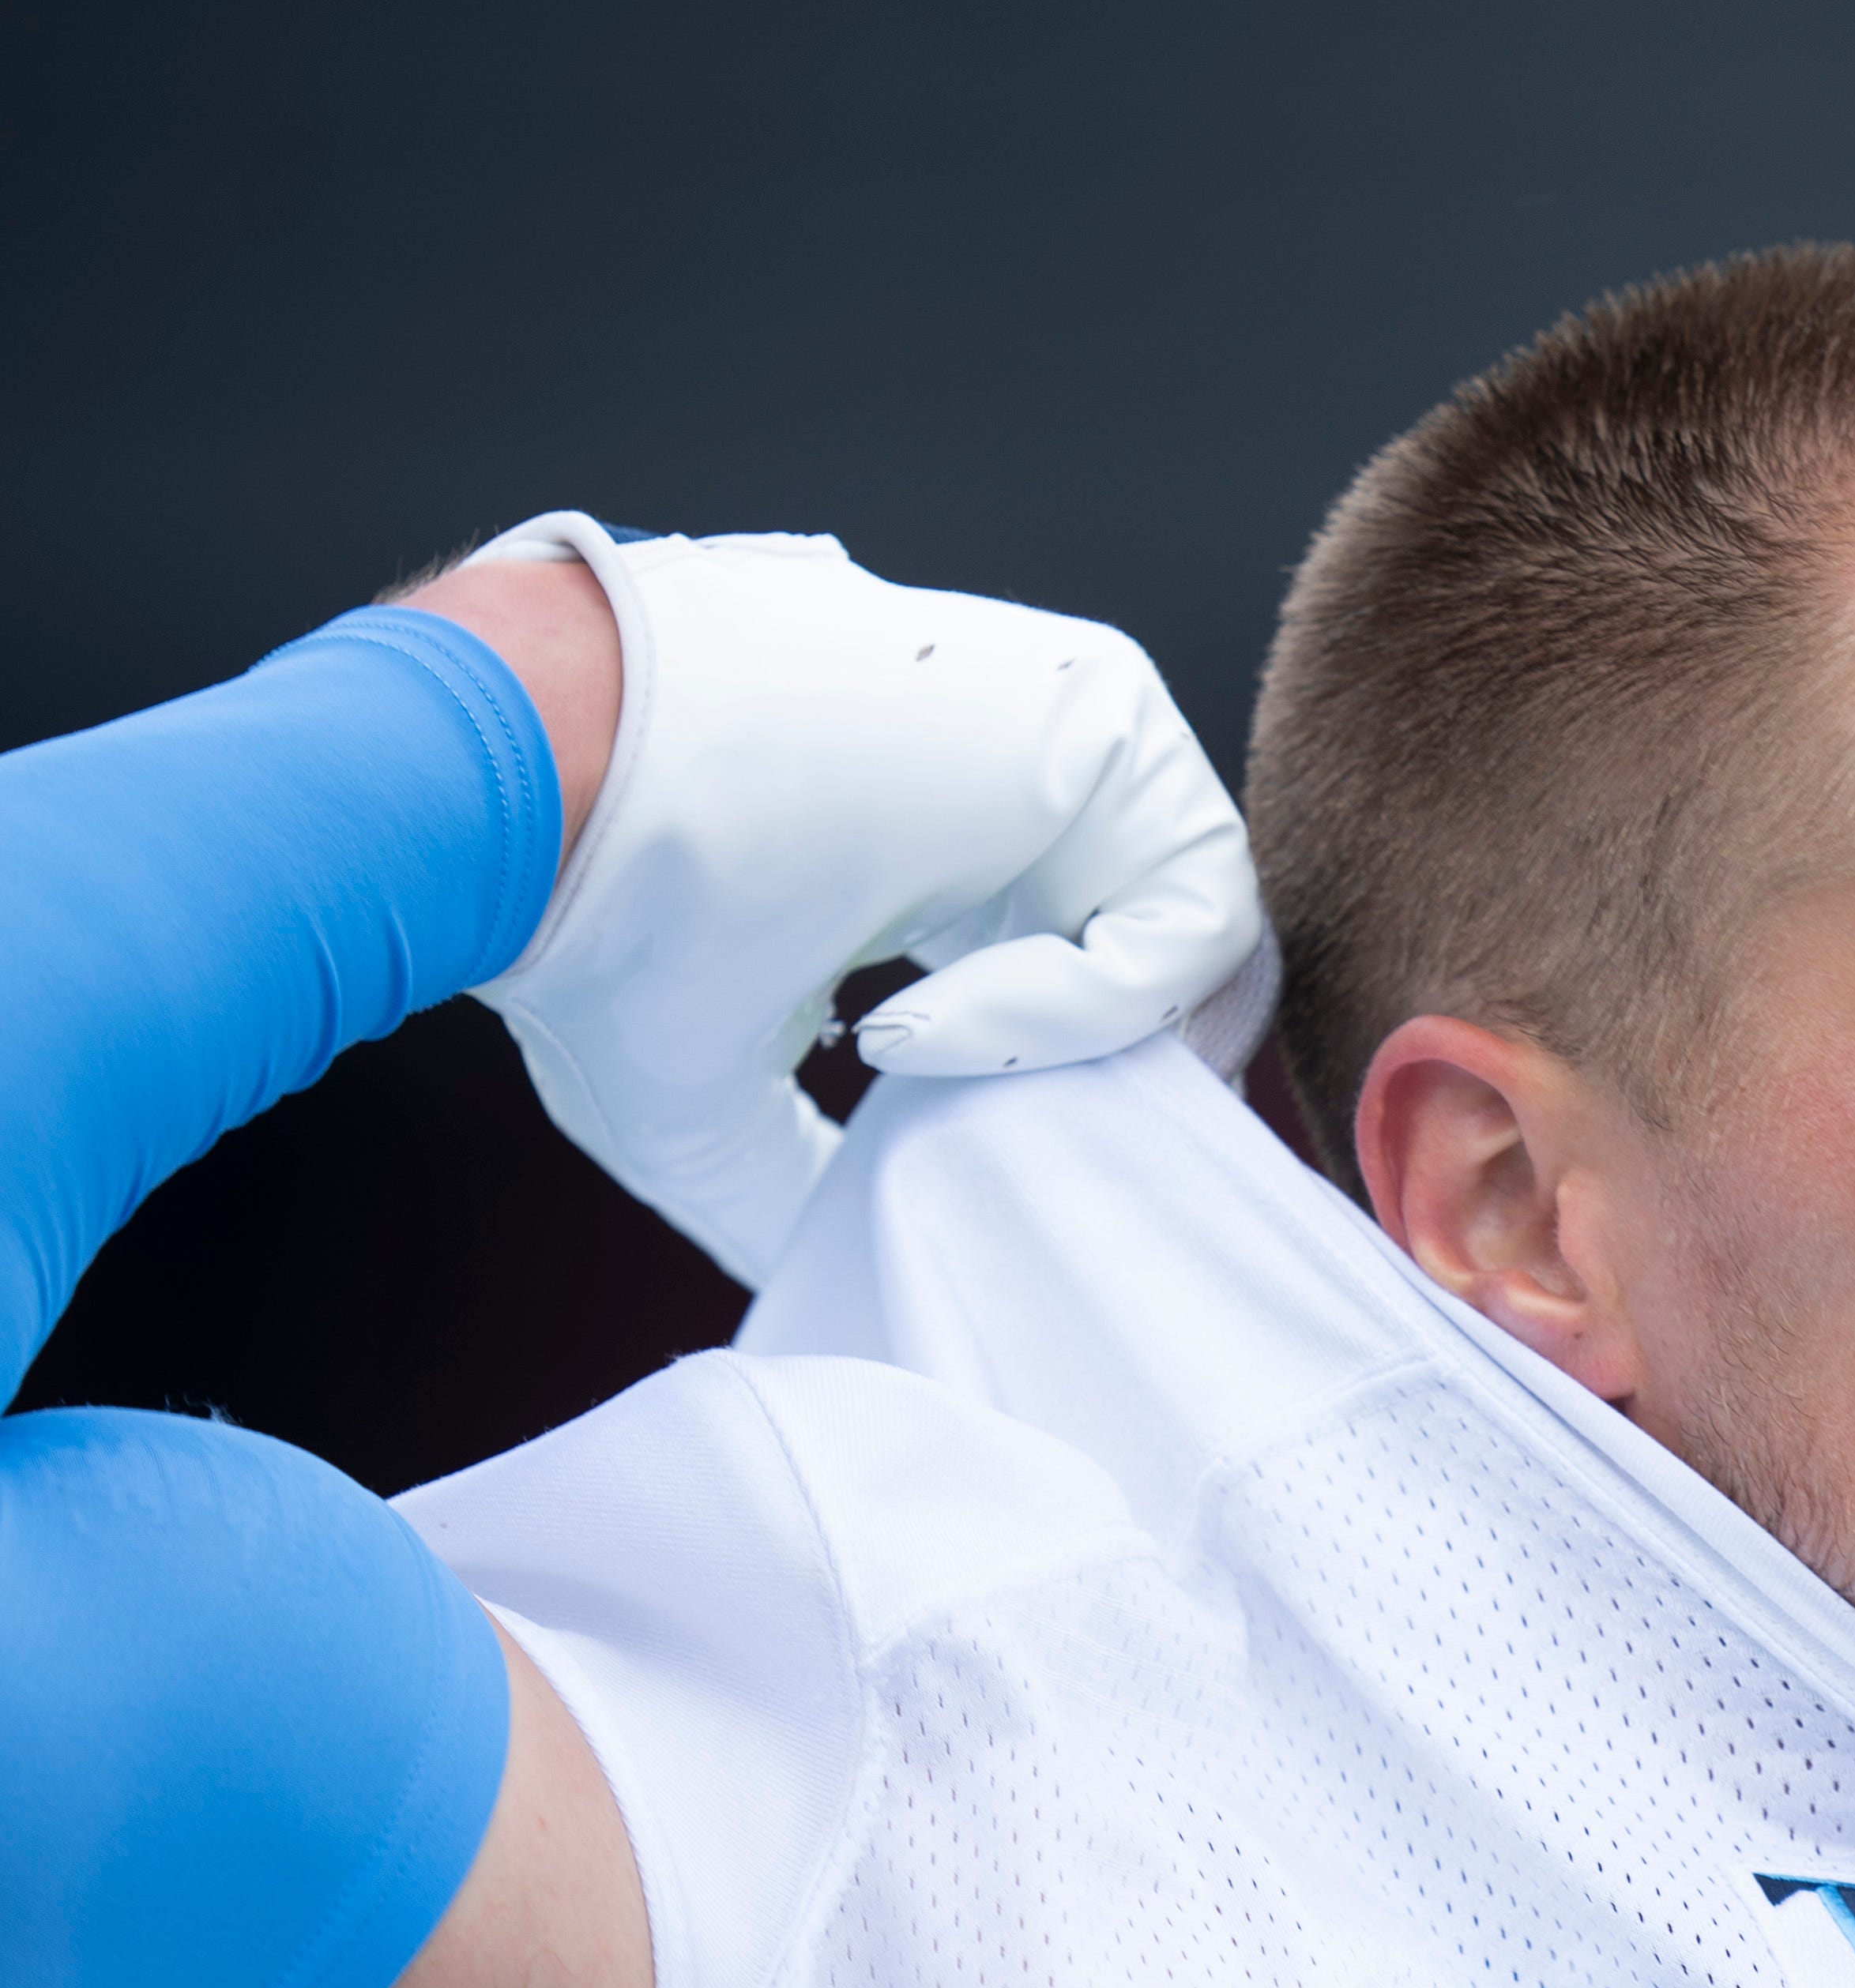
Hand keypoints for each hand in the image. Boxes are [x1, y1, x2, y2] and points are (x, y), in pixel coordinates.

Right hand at [442, 515, 1268, 1285]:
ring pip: (1201, 940)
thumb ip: (819, 1178)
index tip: (954, 1159)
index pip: (1117, 978)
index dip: (1073, 1098)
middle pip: (1183, 962)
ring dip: (1081, 1056)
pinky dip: (1082, 1012)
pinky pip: (1188, 907)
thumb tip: (866, 1273)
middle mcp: (1038, 784)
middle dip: (1115, 1089)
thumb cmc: (598, 920)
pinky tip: (918, 1034)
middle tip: (1000, 1158)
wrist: (520, 783)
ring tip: (917, 1080)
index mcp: (969, 849)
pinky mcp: (1098, 715)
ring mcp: (1075, 736)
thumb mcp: (718, 1093)